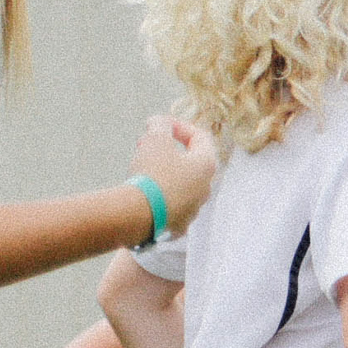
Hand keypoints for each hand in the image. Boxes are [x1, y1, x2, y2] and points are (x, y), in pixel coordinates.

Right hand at [132, 115, 217, 232]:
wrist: (139, 214)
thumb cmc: (152, 173)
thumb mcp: (156, 140)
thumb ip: (161, 125)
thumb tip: (159, 122)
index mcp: (207, 166)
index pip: (200, 137)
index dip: (178, 125)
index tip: (156, 123)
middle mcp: (206, 189)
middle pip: (190, 161)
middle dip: (167, 148)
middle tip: (144, 143)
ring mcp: (194, 210)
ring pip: (180, 185)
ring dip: (163, 171)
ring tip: (141, 166)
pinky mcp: (178, 225)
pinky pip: (170, 206)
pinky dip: (158, 195)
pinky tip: (143, 193)